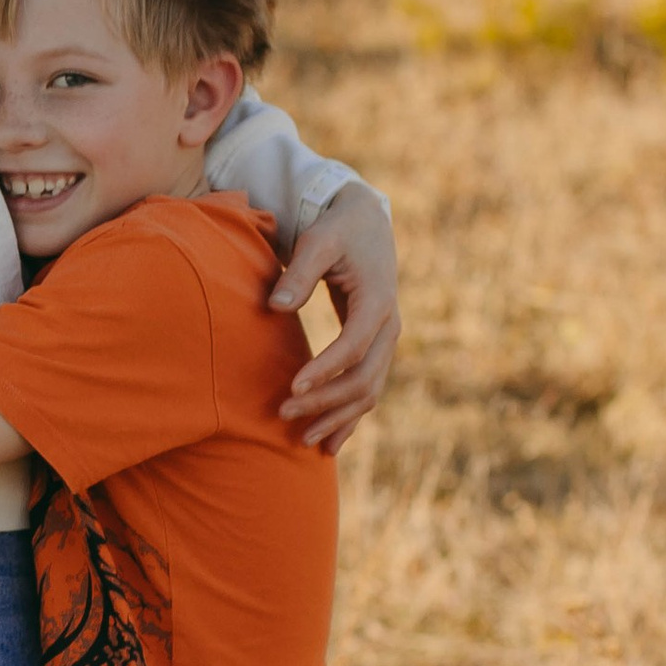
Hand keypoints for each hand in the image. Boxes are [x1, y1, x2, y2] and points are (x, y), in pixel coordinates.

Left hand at [271, 185, 399, 454]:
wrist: (366, 223)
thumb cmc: (337, 230)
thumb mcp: (318, 240)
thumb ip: (299, 271)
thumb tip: (276, 306)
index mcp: (378, 301)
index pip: (353, 346)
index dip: (325, 369)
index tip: (292, 387)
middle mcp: (389, 326)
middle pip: (363, 377)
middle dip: (325, 401)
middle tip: (283, 413)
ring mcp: (386, 340)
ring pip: (369, 391)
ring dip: (337, 418)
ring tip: (303, 440)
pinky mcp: (376, 348)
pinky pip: (368, 390)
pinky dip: (349, 417)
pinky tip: (329, 443)